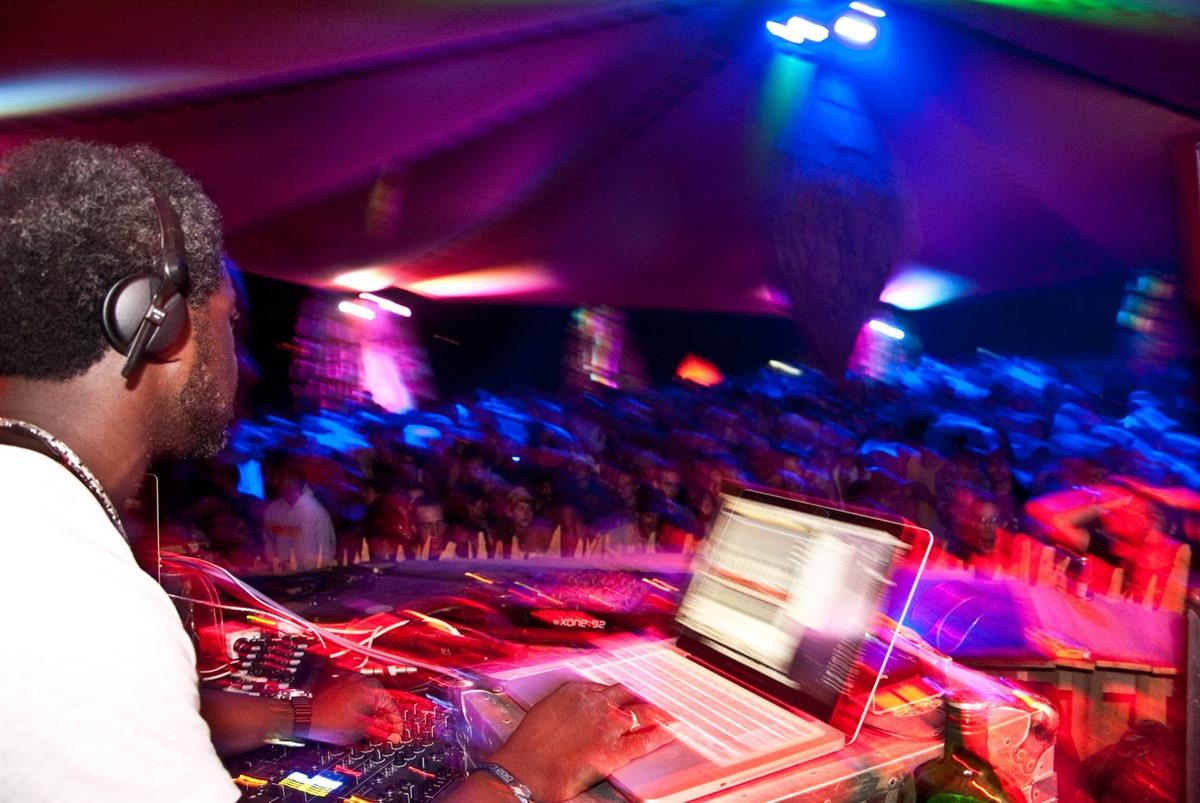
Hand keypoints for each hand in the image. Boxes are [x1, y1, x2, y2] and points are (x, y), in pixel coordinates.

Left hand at [309, 673, 405, 744]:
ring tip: (370, 731)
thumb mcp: (361, 730)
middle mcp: (362, 682)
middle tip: (384, 735)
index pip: (392, 707)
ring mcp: (351, 683)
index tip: (395, 735)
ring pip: (370, 702)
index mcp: (371, 689)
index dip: (396, 724)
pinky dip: (362, 711)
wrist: (305, 717)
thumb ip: (381, 731)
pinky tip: (360, 723)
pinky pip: (360, 699)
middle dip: (384, 720)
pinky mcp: (342, 688)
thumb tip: (393, 735)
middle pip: (382, 703)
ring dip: (373, 716)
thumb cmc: (328, 721)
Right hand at [489, 681, 674, 801]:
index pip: (607, 688)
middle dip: (642, 699)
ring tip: (668, 716)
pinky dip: (659, 737)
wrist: (526, 769)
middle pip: (628, 695)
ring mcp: (608, 726)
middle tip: (653, 703)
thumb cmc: (528, 744)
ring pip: (642, 713)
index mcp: (577, 690)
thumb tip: (579, 711)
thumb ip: (568, 707)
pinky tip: (668, 734)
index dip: (619, 695)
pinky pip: (644, 741)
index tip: (625, 698)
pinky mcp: (614, 751)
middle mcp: (596, 703)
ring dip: (657, 714)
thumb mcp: (546, 710)